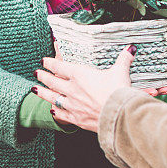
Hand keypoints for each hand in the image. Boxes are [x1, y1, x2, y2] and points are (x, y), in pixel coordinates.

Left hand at [35, 43, 166, 132]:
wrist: (118, 115)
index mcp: (80, 75)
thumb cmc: (117, 92)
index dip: (50, 63)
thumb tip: (131, 49)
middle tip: (36, 73)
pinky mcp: (76, 118)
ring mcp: (73, 105)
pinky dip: (56, 112)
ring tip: (35, 90)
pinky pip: (61, 114)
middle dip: (43, 76)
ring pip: (52, 98)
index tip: (44, 61)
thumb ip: (124, 59)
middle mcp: (72, 89)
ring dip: (43, 93)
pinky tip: (52, 110)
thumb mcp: (121, 72)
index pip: (60, 67)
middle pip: (52, 82)